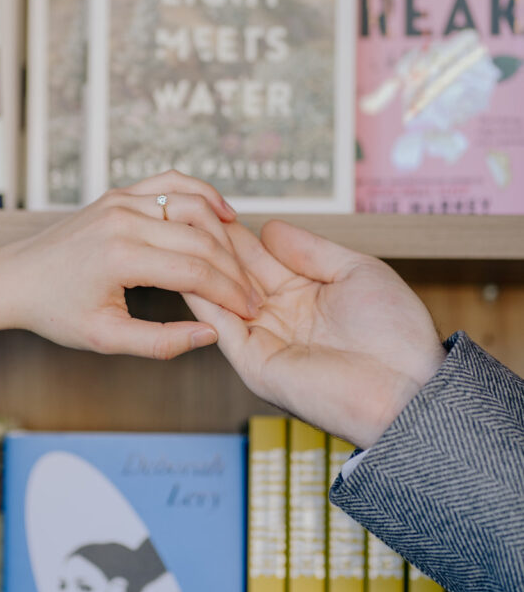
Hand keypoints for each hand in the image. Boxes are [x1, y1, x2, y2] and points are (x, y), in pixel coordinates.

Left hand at [0, 171, 259, 360]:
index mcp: (120, 256)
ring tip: (243, 263)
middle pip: (203, 240)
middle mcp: (124, 219)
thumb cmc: (55, 311)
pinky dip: (202, 194)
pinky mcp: (120, 193)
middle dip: (235, 271)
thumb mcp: (105, 338)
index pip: (197, 272)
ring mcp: (122, 200)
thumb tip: (211, 335)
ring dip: (226, 234)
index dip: (231, 294)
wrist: (14, 279)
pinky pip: (172, 183)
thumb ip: (161, 341)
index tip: (250, 312)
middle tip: (254, 295)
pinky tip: (223, 213)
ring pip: (194, 206)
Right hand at [185, 220, 446, 447]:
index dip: (238, 233)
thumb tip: (269, 228)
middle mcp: (280, 317)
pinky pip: (220, 325)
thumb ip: (311, 250)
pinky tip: (188, 269)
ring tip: (183, 232)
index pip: (259, 258)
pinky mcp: (254, 362)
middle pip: (235, 274)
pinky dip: (203, 297)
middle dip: (213, 244)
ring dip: (203, 265)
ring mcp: (264, 340)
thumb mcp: (356, 271)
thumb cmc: (396, 335)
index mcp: (304, 296)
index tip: (214, 205)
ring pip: (221, 296)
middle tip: (188, 212)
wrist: (408, 386)